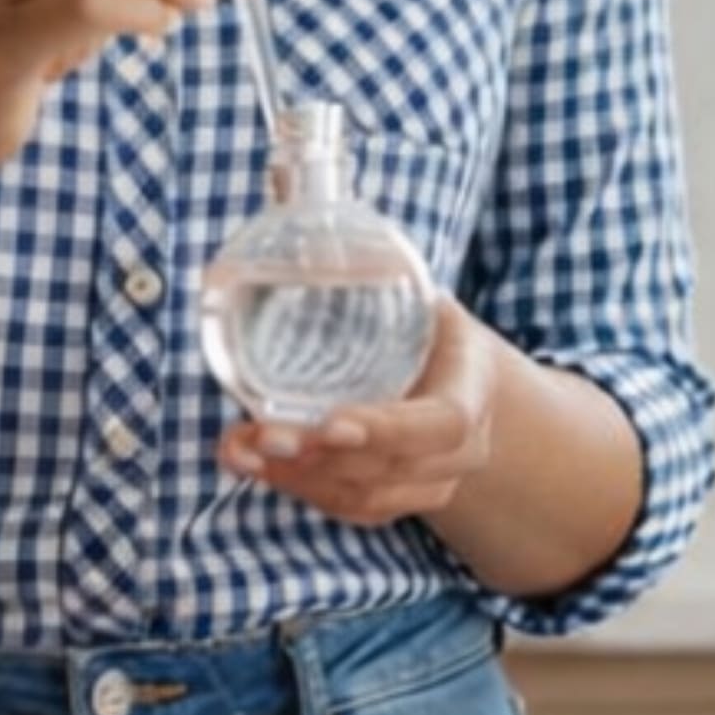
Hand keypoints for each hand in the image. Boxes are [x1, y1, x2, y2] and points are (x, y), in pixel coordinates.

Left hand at [220, 292, 498, 528]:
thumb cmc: (425, 324)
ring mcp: (435, 481)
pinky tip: (252, 465)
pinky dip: (299, 490)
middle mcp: (464, 446)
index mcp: (472, 386)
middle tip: (262, 434)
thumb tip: (296, 205)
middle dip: (320, 457)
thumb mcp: (414, 291)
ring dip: (299, 478)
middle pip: (393, 469)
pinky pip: (351, 510)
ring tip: (242, 449)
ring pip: (367, 497)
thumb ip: (366, 266)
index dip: (388, 429)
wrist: (455, 374)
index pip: (443, 423)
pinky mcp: (400, 499)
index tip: (331, 423)